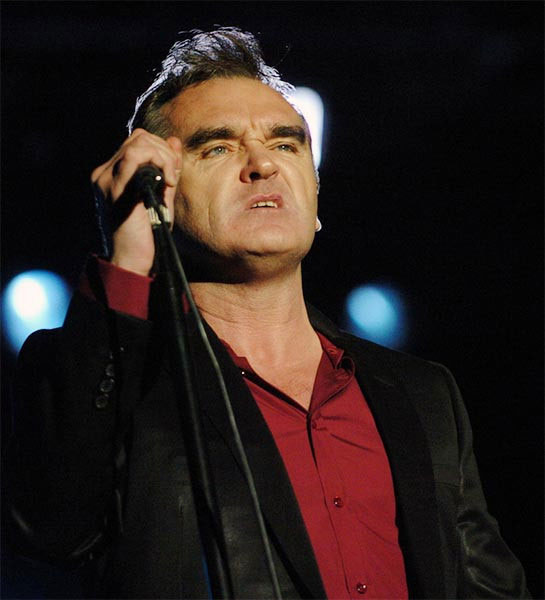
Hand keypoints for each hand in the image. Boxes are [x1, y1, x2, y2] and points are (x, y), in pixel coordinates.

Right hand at [91, 129, 181, 275]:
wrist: (131, 259)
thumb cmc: (147, 233)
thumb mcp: (161, 194)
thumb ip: (167, 168)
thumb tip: (174, 141)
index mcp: (112, 174)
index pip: (137, 141)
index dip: (161, 149)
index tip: (173, 173)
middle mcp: (104, 173)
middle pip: (139, 137)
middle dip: (165, 152)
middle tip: (173, 178)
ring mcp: (106, 179)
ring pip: (139, 143)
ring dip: (164, 158)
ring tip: (170, 181)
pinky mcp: (115, 188)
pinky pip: (136, 157)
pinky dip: (159, 163)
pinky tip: (167, 184)